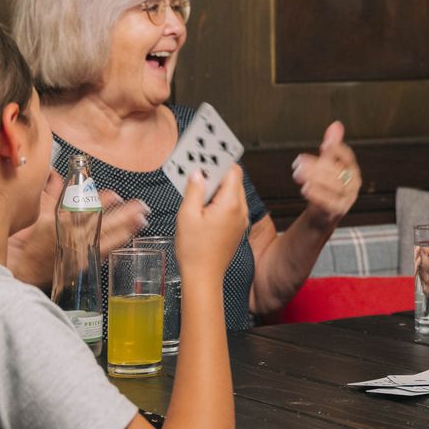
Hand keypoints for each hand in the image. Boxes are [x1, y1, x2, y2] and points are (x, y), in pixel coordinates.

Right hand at [7, 173, 148, 288]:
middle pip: (104, 224)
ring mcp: (81, 250)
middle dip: (124, 214)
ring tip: (142, 219)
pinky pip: (105, 250)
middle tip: (141, 206)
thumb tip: (58, 175)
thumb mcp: (43, 216)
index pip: (87, 210)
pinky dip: (119, 240)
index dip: (102, 202)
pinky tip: (130, 234)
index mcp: (62, 224)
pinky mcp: (85, 262)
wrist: (26, 269)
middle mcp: (74, 237)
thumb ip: (56, 195)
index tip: (115, 195)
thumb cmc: (34, 242)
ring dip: (127, 228)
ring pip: (108, 237)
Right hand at [175, 165, 247, 285]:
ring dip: (215, 186)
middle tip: (197, 164)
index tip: (206, 151)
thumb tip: (198, 172)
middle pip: (232, 180)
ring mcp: (240, 220)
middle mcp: (240, 210)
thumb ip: (194, 189)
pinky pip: (230, 205)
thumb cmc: (195, 250)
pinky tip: (201, 201)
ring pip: (231, 192)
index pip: (232, 170)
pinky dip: (218, 199)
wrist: (204, 277)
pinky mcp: (236, 228)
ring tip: (196, 182)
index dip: (218, 159)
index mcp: (231, 204)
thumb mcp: (188, 215)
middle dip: (215, 171)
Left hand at [292, 121, 360, 230]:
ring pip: (334, 186)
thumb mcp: (328, 164)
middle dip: (318, 165)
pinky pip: (329, 202)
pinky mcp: (338, 210)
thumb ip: (332, 146)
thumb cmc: (326, 185)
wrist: (323, 215)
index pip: (347, 156)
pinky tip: (305, 188)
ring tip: (298, 173)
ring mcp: (347, 198)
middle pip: (337, 171)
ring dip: (315, 178)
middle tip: (299, 162)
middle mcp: (353, 183)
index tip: (323, 146)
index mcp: (351, 168)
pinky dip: (317, 195)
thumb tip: (337, 124)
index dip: (337, 150)